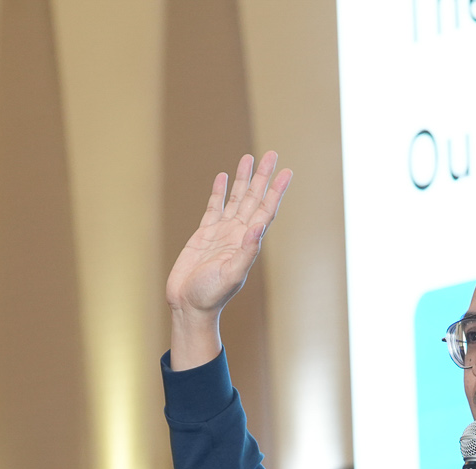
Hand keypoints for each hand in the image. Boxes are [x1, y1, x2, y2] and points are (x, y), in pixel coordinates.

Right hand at [165, 151, 291, 368]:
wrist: (188, 306)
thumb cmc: (211, 296)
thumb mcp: (231, 275)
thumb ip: (246, 252)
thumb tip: (257, 227)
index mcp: (248, 242)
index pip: (266, 210)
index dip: (276, 191)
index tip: (287, 172)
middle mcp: (237, 234)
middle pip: (253, 198)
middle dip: (262, 176)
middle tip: (272, 154)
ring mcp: (221, 233)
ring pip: (235, 199)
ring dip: (243, 179)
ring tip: (248, 158)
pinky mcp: (204, 235)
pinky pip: (213, 208)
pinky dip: (219, 192)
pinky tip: (223, 177)